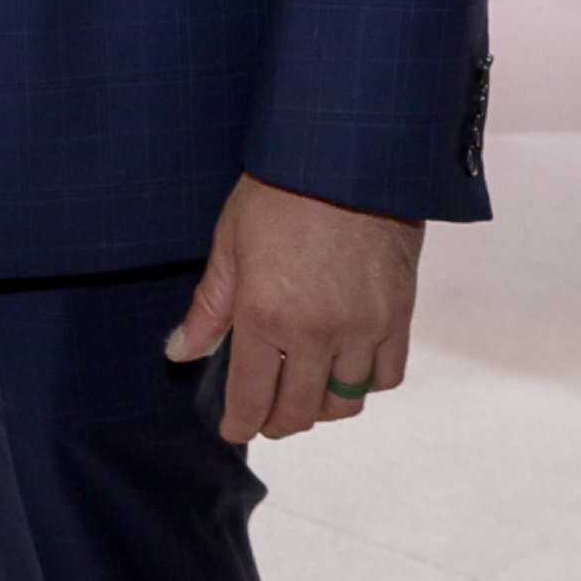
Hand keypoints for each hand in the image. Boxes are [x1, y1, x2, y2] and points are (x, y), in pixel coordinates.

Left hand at [164, 174, 419, 444]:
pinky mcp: (398, 315)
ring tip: (305, 388)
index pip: (251, 399)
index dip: (240, 424)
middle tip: (266, 413)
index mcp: (265, 315)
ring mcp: (362, 327)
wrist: (348, 154)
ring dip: (320, 406)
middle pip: (298, 413)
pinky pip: (385, 376)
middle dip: (276, 423)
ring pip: (343, 403)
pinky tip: (346, 363)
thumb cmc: (282, 188)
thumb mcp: (230, 241)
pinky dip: (364, 380)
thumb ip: (209, 307)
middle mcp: (316, 333)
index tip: (235, 427)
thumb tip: (182, 353)